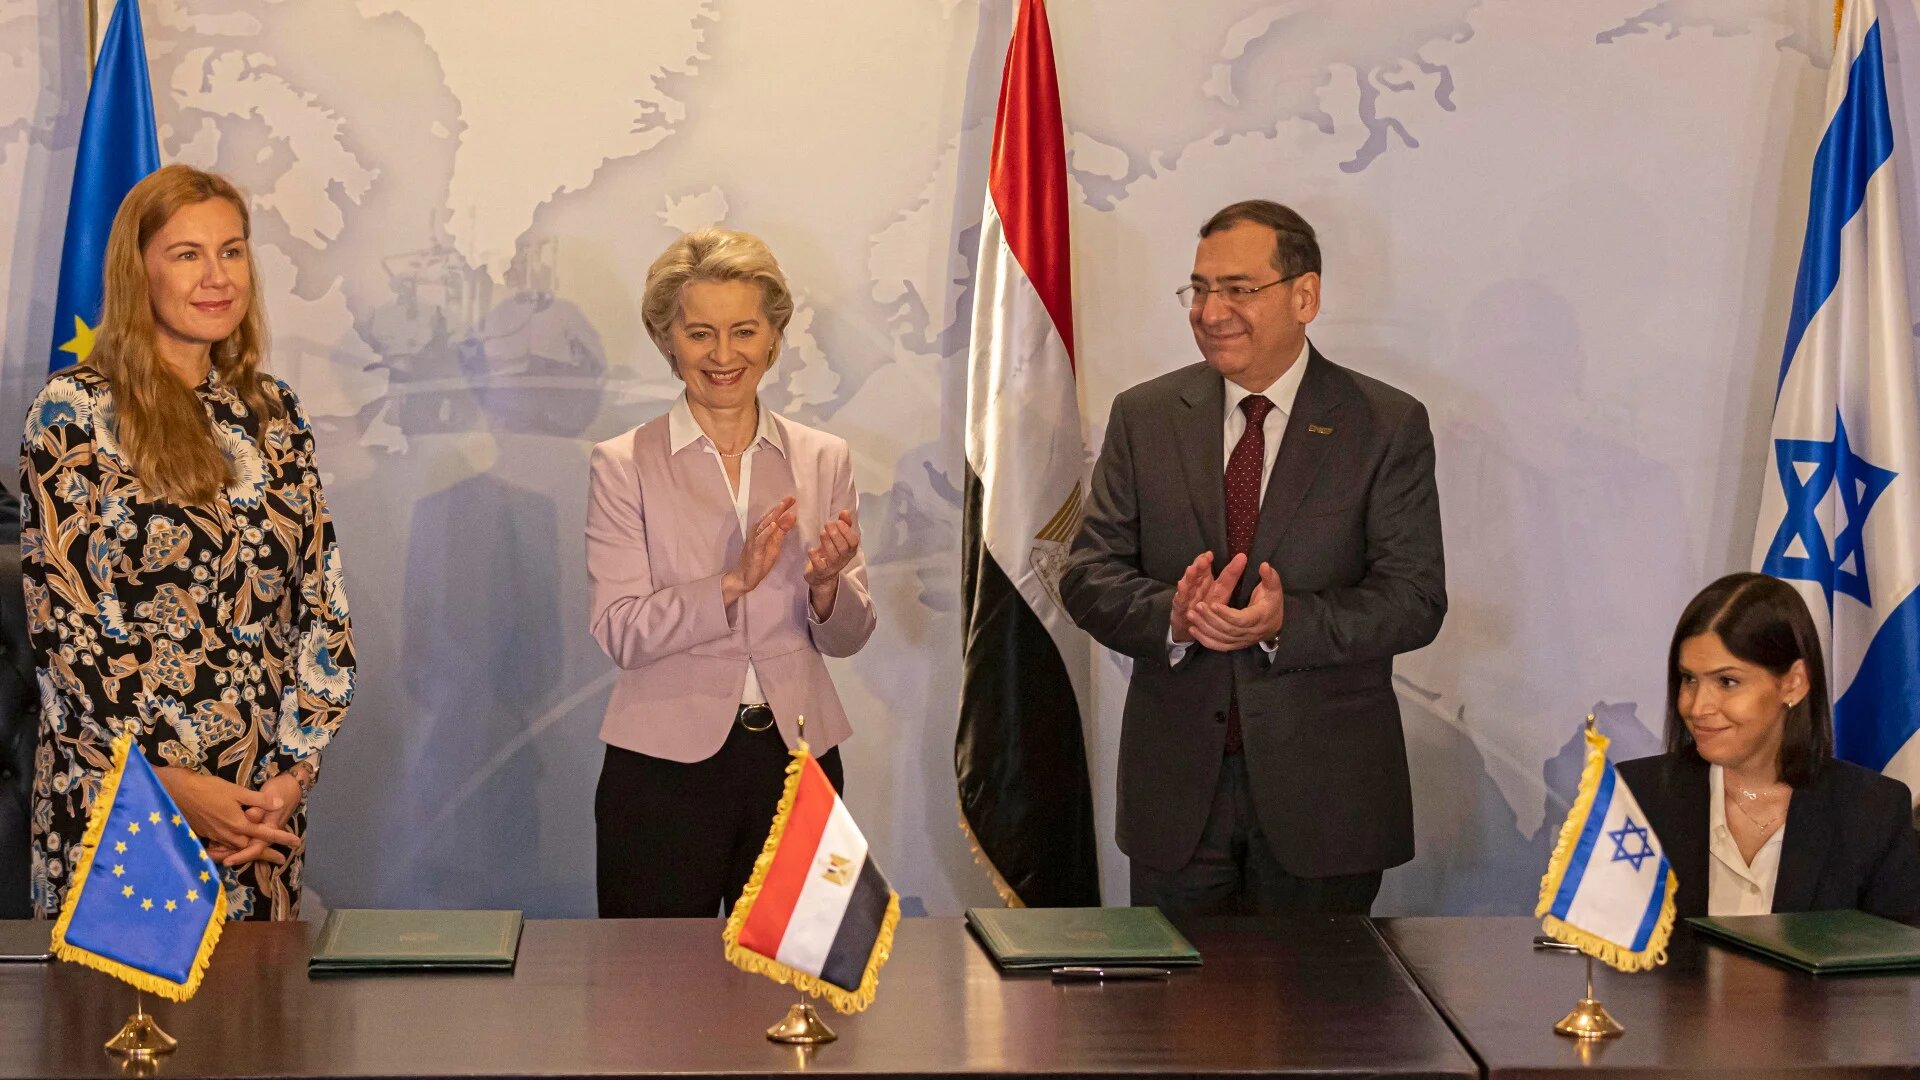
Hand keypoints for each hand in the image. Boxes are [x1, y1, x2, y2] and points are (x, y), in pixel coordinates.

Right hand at [155, 767, 301, 867]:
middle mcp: (228, 835)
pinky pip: (224, 847)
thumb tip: (280, 804)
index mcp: (239, 825)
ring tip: (262, 855)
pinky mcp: (206, 835)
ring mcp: (216, 837)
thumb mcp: (237, 791)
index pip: (265, 834)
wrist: (179, 793)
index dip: (282, 837)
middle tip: (281, 858)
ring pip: (237, 849)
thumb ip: (259, 800)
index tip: (297, 842)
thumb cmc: (209, 789)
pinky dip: (233, 849)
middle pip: (251, 848)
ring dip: (250, 852)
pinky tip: (236, 847)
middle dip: (266, 852)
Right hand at [722, 496, 796, 606]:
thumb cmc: (759, 562)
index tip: (793, 499)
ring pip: (764, 525)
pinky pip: (760, 539)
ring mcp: (755, 541)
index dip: (783, 508)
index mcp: (763, 531)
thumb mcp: (775, 545)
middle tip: (790, 498)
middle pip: (769, 517)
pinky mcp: (754, 550)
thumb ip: (782, 532)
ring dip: (773, 516)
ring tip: (782, 506)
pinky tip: (773, 524)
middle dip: (780, 508)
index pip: (774, 517)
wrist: (745, 578)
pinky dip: (766, 531)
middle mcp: (757, 533)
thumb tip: (792, 517)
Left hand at [804, 510, 860, 618]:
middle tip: (827, 524)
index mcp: (850, 550)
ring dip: (827, 543)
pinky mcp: (820, 572)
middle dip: (836, 535)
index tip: (838, 521)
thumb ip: (843, 525)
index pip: (854, 541)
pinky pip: (819, 566)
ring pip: (833, 556)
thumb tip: (845, 512)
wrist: (821, 576)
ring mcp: (832, 567)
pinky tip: (811, 549)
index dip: (847, 531)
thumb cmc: (831, 553)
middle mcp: (843, 559)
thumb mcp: (838, 539)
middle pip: (843, 548)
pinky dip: (815, 557)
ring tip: (822, 533)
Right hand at [1170, 552, 1245, 643]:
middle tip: (1203, 560)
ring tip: (1191, 569)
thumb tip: (1243, 556)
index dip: (1206, 561)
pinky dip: (1181, 593)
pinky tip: (1181, 586)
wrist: (1192, 627)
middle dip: (1199, 566)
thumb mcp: (1222, 591)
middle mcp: (1195, 586)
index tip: (1210, 554)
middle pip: (1196, 574)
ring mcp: (1186, 596)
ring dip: (1189, 577)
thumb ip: (1231, 575)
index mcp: (1206, 582)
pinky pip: (1180, 600)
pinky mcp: (1180, 608)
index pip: (1205, 569)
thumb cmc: (1208, 607)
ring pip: (1188, 584)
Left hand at [1188, 561, 1284, 651]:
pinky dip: (1205, 640)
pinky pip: (1219, 646)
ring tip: (1190, 614)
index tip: (1212, 604)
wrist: (1276, 624)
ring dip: (1204, 628)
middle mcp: (1250, 632)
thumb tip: (1264, 565)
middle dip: (1211, 619)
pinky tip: (1193, 630)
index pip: (1241, 620)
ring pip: (1221, 639)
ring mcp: (1242, 641)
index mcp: (1259, 618)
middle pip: (1228, 630)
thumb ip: (1269, 577)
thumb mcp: (1273, 588)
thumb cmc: (1272, 602)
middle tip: (1197, 606)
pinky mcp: (1235, 645)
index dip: (1226, 614)